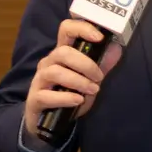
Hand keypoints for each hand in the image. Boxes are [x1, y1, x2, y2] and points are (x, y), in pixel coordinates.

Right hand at [23, 19, 123, 138]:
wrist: (49, 122)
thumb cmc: (69, 95)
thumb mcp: (89, 80)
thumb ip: (101, 65)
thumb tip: (116, 48)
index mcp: (61, 54)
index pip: (66, 30)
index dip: (82, 29)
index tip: (99, 37)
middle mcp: (48, 63)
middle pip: (63, 52)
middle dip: (85, 64)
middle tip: (99, 77)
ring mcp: (39, 80)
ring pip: (55, 72)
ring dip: (78, 81)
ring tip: (93, 90)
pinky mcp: (35, 99)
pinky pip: (47, 96)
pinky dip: (65, 98)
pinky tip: (78, 100)